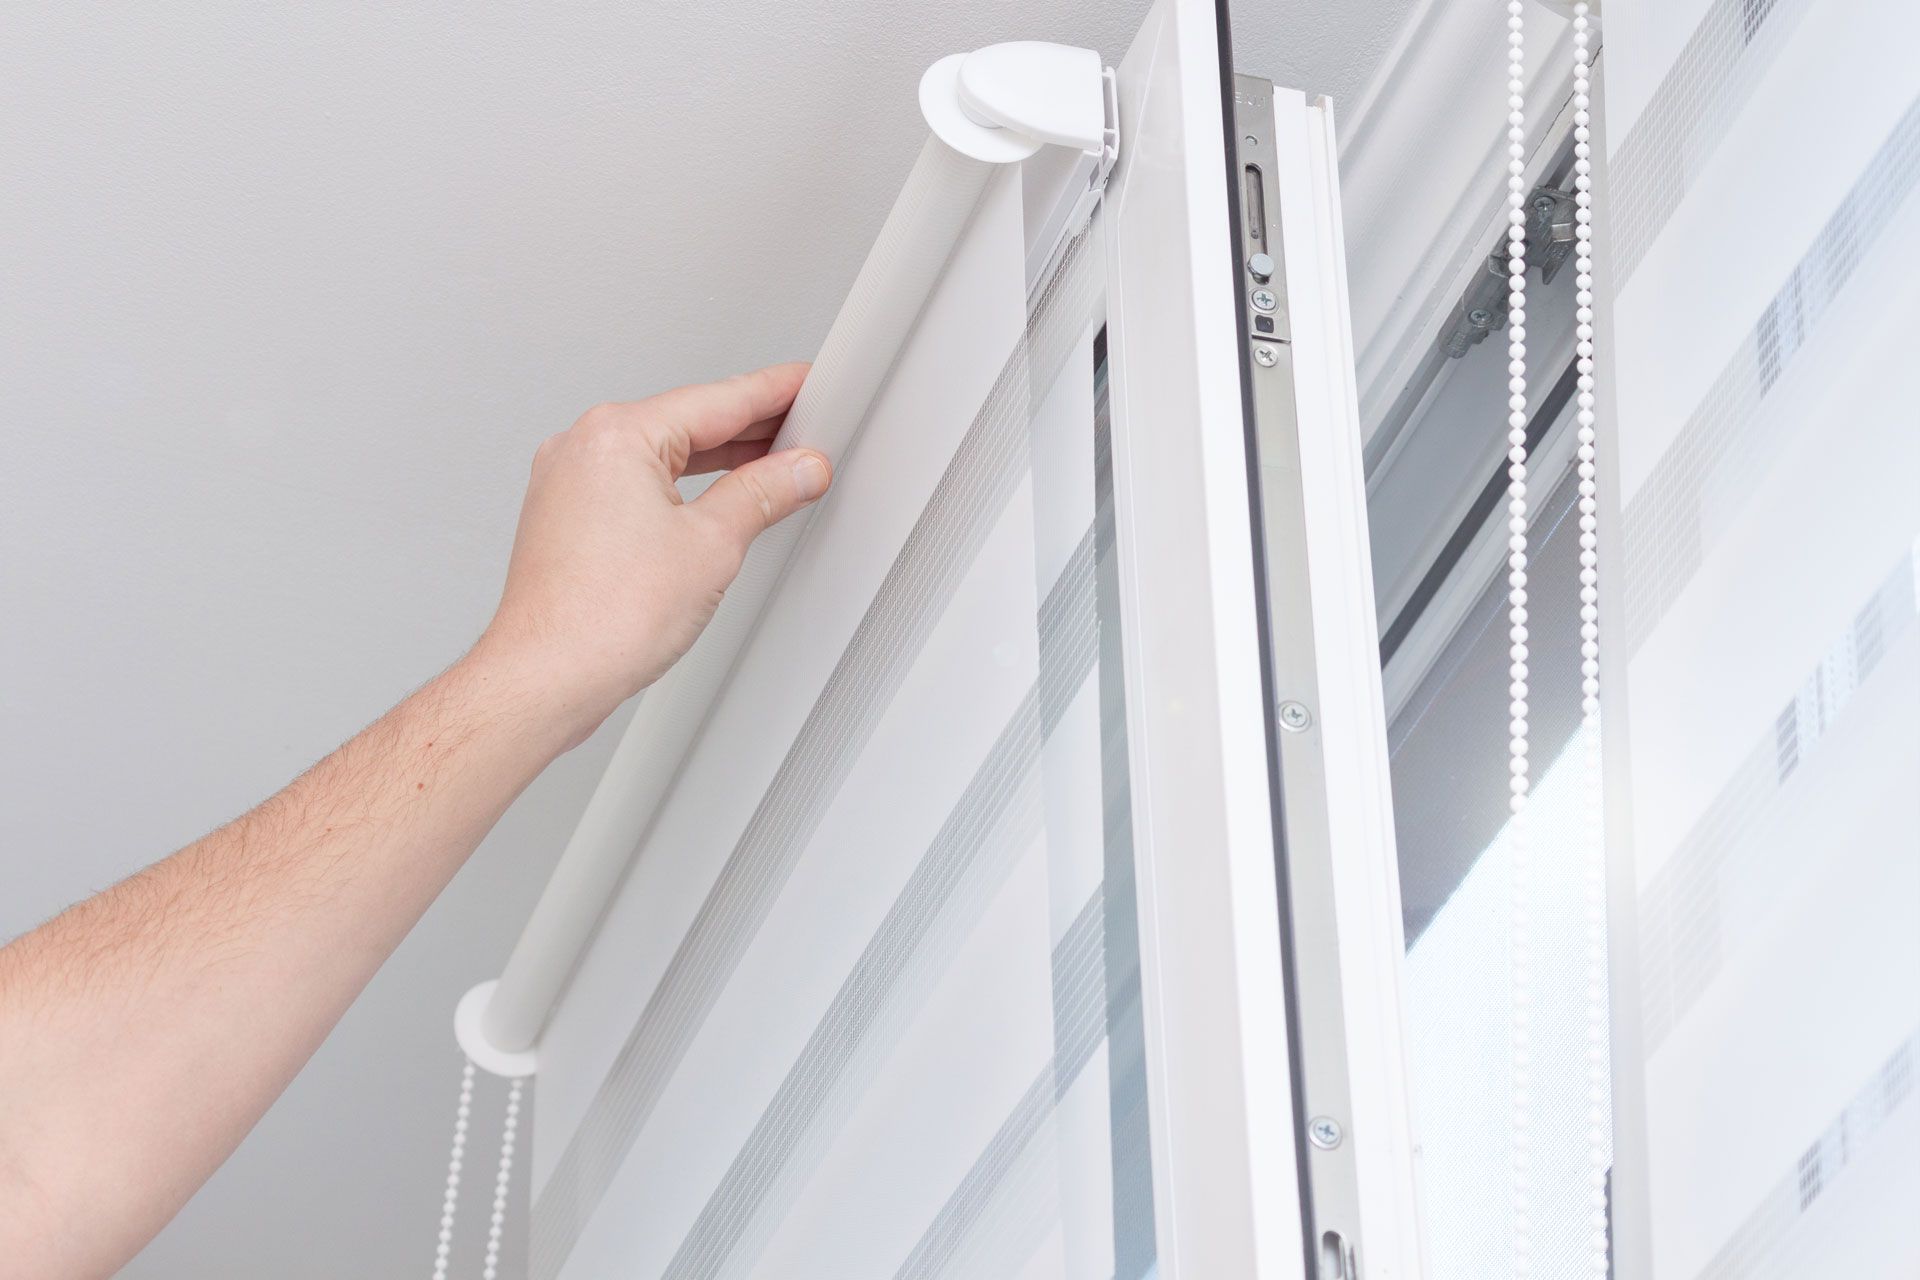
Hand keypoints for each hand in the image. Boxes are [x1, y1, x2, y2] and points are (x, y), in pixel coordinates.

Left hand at [473, 362, 830, 743]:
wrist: (546, 678)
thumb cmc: (602, 619)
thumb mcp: (712, 546)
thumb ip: (763, 494)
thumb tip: (798, 470)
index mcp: (617, 435)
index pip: (717, 400)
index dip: (774, 393)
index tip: (806, 385)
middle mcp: (583, 448)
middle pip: (687, 422)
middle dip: (750, 430)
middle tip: (803, 430)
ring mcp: (568, 482)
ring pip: (660, 455)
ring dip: (716, 461)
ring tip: (770, 468)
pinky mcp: (565, 517)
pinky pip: (635, 484)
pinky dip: (679, 489)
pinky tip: (712, 504)